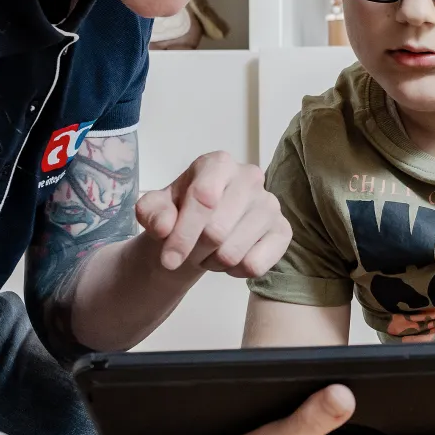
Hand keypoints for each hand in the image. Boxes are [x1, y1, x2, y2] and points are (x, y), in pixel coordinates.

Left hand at [135, 151, 290, 276]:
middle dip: (194, 251)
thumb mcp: (155, 209)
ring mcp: (270, 204)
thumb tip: (165, 227)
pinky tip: (229, 258)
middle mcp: (250, 177)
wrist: (200, 228)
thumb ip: (151, 213)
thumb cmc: (179, 212)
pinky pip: (255, 265)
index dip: (183, 234)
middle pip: (217, 230)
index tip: (168, 258)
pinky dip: (235, 272)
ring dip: (212, 262)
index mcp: (218, 163)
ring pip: (233, 252)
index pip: (203, 198)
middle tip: (188, 252)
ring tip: (207, 252)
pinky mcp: (283, 230)